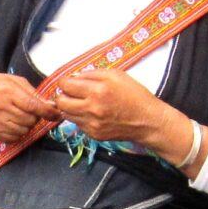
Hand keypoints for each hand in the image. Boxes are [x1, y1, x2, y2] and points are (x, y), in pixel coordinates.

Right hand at [0, 73, 49, 146]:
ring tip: (20, 116)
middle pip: (29, 120)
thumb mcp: (13, 81)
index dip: (47, 111)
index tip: (56, 114)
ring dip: (27, 125)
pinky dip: (18, 132)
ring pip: (23, 131)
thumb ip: (32, 92)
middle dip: (35, 117)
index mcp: (6, 91)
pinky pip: (14, 138)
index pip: (32, 105)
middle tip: (31, 111)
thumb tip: (50, 105)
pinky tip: (12, 123)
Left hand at [50, 71, 176, 149]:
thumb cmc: (134, 95)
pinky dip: (80, 117)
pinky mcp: (93, 134)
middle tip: (71, 93)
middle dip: (63, 95)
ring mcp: (92, 124)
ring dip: (70, 107)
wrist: (147, 121)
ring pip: (66, 114)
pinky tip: (92, 113)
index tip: (68, 82)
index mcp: (97, 91)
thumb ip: (92, 74)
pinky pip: (77, 124)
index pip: (66, 85)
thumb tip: (74, 77)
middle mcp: (92, 109)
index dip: (64, 82)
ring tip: (81, 103)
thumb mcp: (116, 75)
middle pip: (61, 102)